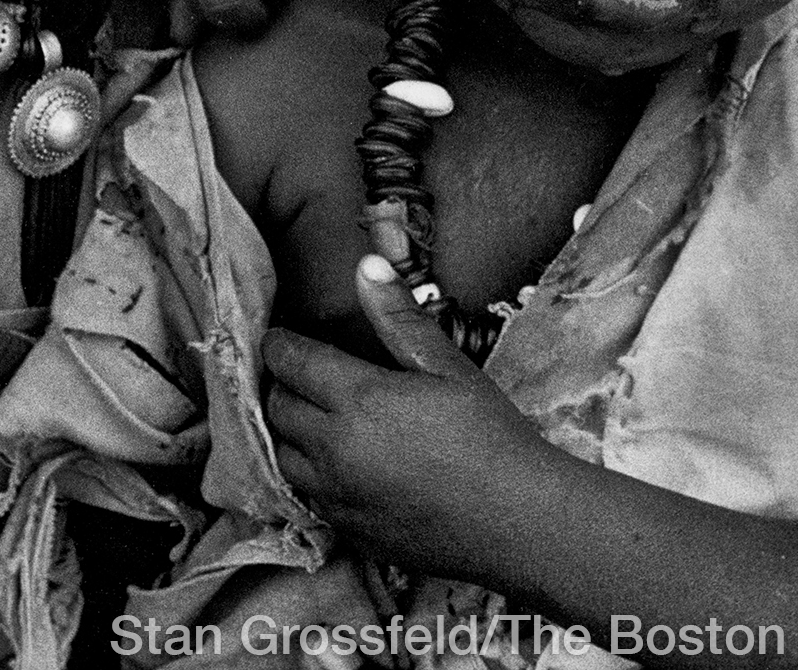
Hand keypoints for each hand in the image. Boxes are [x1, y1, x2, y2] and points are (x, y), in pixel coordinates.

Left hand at [261, 256, 544, 579]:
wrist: (520, 523)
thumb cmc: (491, 436)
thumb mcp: (449, 367)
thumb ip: (400, 317)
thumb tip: (367, 266)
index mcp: (358, 399)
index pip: (290, 362)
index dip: (279, 344)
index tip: (280, 337)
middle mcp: (335, 449)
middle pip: (277, 409)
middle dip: (280, 384)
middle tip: (298, 372)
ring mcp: (338, 496)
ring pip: (282, 457)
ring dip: (287, 433)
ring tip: (308, 416)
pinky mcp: (350, 532)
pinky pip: (307, 498)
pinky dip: (308, 476)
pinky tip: (334, 465)